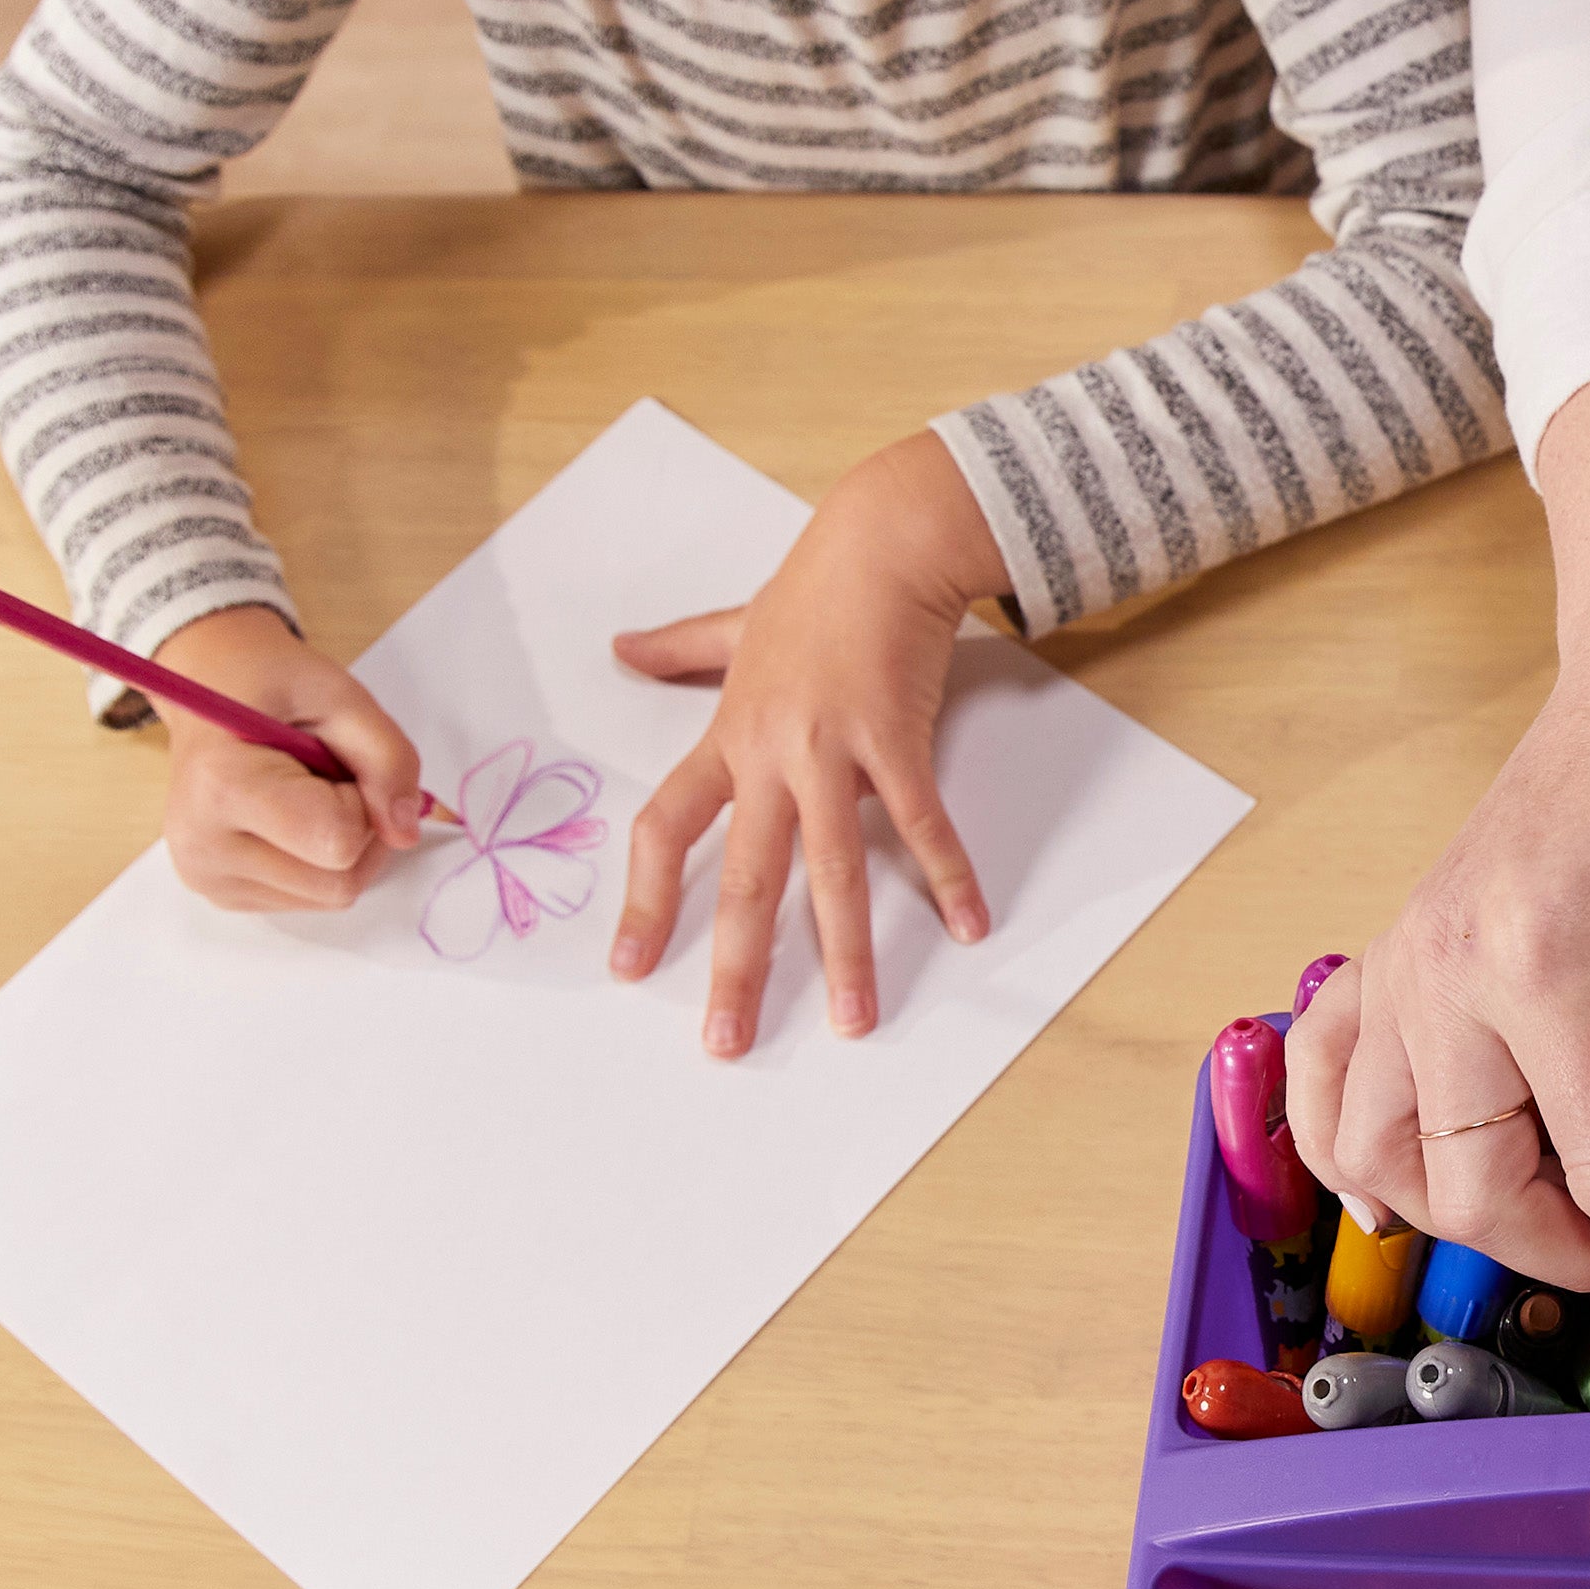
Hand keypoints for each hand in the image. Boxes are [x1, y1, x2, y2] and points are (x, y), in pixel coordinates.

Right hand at [153, 605, 429, 911]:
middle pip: (339, 884)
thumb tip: (405, 836)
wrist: (210, 690)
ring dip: (343, 848)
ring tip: (306, 794)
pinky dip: (319, 862)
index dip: (361, 802)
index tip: (333, 762)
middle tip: (328, 778)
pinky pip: (307, 898)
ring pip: (329, 897)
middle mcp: (201, 847)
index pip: (338, 842)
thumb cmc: (273, 686)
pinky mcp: (219, 893)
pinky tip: (290, 818)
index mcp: (223, 789)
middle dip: (360, 830)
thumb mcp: (345, 698)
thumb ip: (389, 761)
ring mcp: (206, 877)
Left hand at [608, 432, 1002, 1054]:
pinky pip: (920, 826)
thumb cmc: (816, 588)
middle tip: (726, 1042)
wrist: (881, 546)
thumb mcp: (736, 627)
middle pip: (744, 880)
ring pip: (831, 874)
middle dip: (737, 970)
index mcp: (728, 739)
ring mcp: (832, 754)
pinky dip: (948, 877)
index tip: (631, 968)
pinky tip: (969, 924)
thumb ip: (680, 650)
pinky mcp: (896, 744)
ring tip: (857, 1021)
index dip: (645, 902)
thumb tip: (620, 649)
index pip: (666, 830)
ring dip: (847, 955)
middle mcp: (769, 757)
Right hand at [1284, 353, 1589, 1311]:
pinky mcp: (1388, 956)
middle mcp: (1445, 970)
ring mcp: (1399, 963)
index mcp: (1548, 962)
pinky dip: (1352, 1153)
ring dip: (1470, 1215)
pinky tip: (1410, 1186)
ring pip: (1382, 1160)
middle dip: (1575, 1249)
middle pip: (1476, 1189)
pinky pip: (1327, 1084)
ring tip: (1568, 1211)